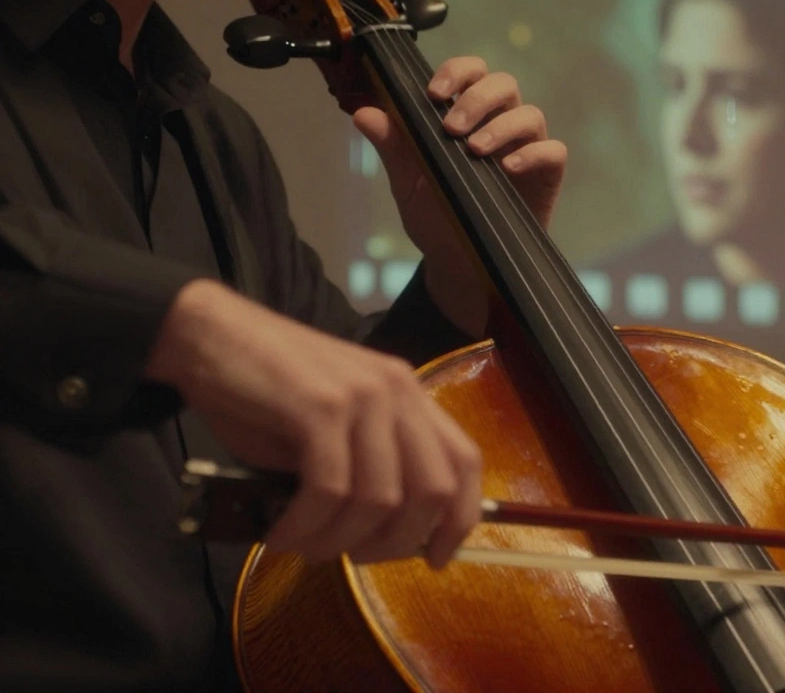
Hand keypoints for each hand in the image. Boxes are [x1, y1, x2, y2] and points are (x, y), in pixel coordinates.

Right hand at [145, 279, 480, 568]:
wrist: (209, 336)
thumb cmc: (268, 392)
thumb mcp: (335, 427)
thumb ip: (369, 467)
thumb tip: (384, 538)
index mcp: (410, 397)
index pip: (465, 463)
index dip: (460, 519)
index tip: (436, 558)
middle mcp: (398, 392)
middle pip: (432, 491)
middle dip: (395, 543)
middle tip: (352, 558)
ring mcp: (362, 396)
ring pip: (380, 499)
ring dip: (342, 541)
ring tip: (306, 547)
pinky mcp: (321, 406)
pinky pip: (330, 490)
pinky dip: (306, 526)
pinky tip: (281, 533)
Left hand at [353, 57, 567, 335]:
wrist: (460, 266)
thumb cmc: (437, 218)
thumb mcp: (409, 183)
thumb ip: (393, 146)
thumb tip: (363, 114)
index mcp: (468, 116)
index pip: (471, 74)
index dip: (457, 71)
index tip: (435, 93)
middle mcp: (500, 124)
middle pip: (504, 84)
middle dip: (477, 98)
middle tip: (451, 127)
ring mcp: (526, 148)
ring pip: (530, 113)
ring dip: (501, 125)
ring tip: (475, 150)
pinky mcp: (546, 176)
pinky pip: (553, 150)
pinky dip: (533, 153)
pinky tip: (508, 167)